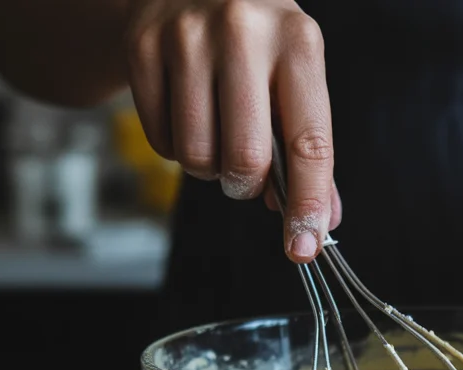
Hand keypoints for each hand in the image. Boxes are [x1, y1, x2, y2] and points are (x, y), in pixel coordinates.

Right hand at [124, 0, 340, 261]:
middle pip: (245, 158)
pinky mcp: (142, 46)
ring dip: (210, 169)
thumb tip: (320, 221)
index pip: (308, 141)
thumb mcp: (296, 76)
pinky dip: (177, 149)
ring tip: (218, 135)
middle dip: (246, 185)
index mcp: (297, 41)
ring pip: (198, 156)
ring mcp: (186, 36)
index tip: (304, 246)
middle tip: (246, 173)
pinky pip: (161, 142)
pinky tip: (188, 116)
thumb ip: (309, 148)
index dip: (307, 202)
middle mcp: (243, 32)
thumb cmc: (258, 42)